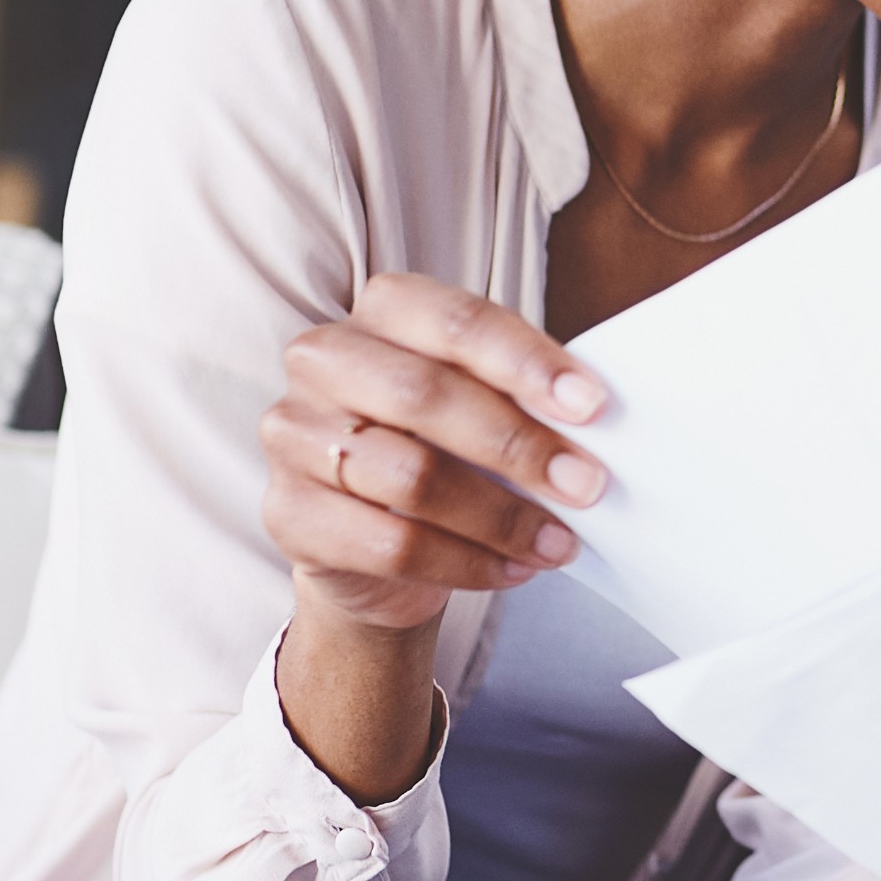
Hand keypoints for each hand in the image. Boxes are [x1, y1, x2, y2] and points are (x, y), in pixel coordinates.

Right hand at [261, 274, 608, 635]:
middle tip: (586, 485)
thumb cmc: (442, 451)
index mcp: (380, 311)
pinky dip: (465, 563)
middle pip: (425, 396)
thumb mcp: (481, 407)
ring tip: (557, 541)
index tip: (591, 406)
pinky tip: (512, 569)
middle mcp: (323, 360)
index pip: (454, 321)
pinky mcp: (287, 513)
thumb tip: (593, 421)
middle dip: (518, 445)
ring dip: (500, 517)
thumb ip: (521, 399)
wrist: (374, 546)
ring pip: (409, 477)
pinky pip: (389, 544)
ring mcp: (293, 435)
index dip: (525, 362)